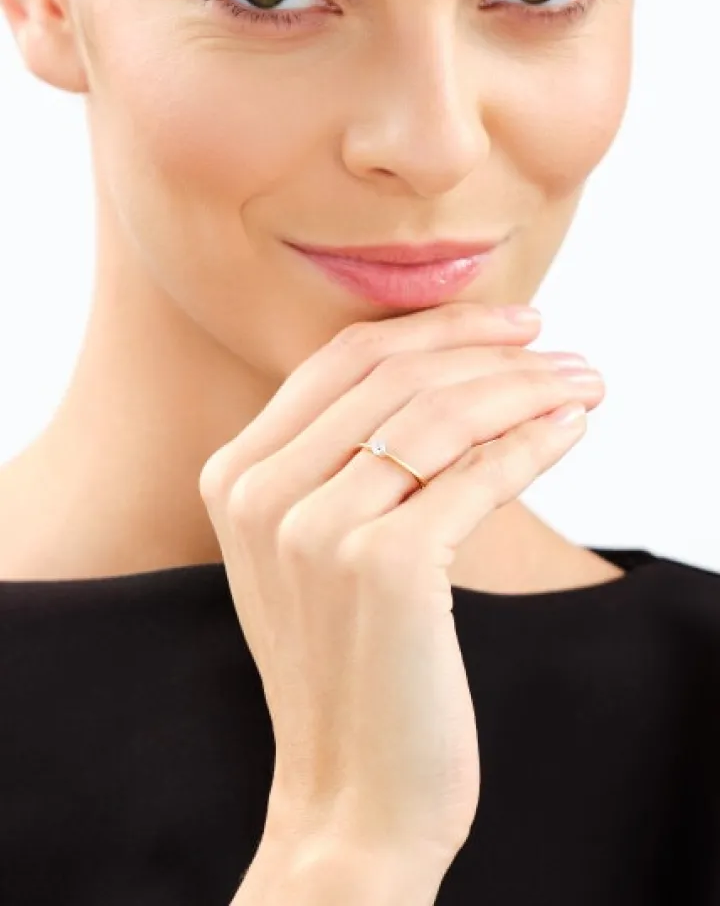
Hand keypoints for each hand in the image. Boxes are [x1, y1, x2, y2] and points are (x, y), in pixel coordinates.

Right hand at [199, 302, 603, 861]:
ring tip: (582, 385)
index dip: (436, 327)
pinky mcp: (384, 568)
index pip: (345, 358)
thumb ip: (344, 460)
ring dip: (528, 389)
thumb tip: (456, 376)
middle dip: (495, 350)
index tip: (509, 324)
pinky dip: (535, 444)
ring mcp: (318, 529)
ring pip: (444, 414)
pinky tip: (571, 430)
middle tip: (563, 351)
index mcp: (235, 474)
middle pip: (398, 374)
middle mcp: (263, 492)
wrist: (350, 794)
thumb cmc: (347, 667)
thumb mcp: (313, 551)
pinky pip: (478, 475)